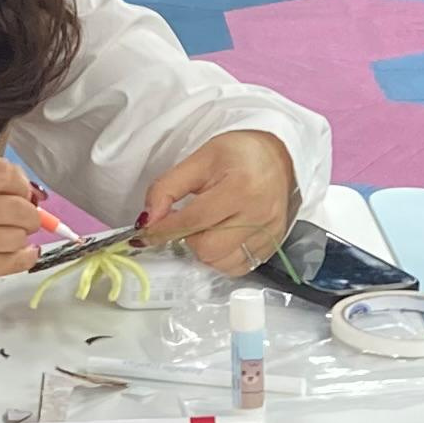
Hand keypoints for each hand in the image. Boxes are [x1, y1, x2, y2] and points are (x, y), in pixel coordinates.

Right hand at [0, 154, 43, 291]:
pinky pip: (12, 262)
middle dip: (30, 213)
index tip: (23, 191)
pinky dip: (25, 257)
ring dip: (21, 237)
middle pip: (16, 207)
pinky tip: (23, 252)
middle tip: (26, 217)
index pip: (3, 172)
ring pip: (16, 236)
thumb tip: (31, 193)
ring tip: (10, 236)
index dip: (22, 182)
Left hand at [139, 130, 299, 274]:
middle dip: (188, 239)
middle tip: (188, 222)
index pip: (193, 220)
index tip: (145, 234)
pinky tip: (222, 238)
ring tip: (207, 228)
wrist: (278, 156)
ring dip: (205, 250)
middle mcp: (259, 214)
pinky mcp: (274, 244)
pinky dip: (223, 258)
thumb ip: (167, 188)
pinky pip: (239, 267)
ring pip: (222, 263)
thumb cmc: (238, 155)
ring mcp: (269, 232)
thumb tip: (147, 221)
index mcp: (240, 187)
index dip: (163, 230)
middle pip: (208, 249)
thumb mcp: (198, 161)